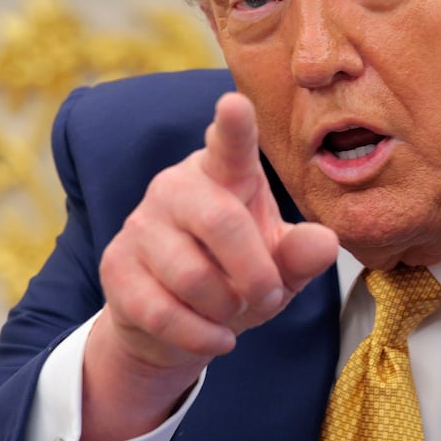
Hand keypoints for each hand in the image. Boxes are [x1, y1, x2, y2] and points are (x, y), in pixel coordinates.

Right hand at [78, 93, 337, 440]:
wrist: (173, 322)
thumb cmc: (235, 276)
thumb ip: (301, 254)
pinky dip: (200, 336)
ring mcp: (141, 225)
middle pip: (221, 223)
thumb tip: (324, 243)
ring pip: (192, 276)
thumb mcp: (279, 267)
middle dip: (255, 273)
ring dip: (226, 308)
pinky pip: (163, 311)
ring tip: (233, 311)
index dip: (233, 126)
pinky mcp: (116, 267)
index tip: (234, 103)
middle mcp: (177, 187)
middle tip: (268, 296)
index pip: (229, 144)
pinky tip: (214, 337)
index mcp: (224, 173)